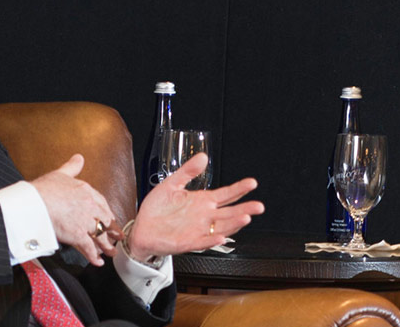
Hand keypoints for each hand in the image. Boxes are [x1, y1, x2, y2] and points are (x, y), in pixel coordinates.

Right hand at [30, 154, 116, 265]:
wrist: (35, 203)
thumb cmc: (44, 189)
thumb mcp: (60, 174)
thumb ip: (72, 167)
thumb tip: (78, 158)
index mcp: (87, 192)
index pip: (103, 204)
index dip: (107, 214)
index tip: (110, 219)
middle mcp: (90, 207)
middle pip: (105, 221)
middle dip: (112, 231)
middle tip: (117, 238)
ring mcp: (85, 222)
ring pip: (100, 236)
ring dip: (107, 246)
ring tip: (111, 252)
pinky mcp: (78, 235)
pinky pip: (89, 248)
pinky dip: (94, 256)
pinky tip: (97, 261)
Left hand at [128, 153, 263, 257]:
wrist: (141, 229)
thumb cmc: (157, 209)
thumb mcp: (171, 184)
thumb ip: (188, 171)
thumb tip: (203, 156)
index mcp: (202, 201)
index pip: (226, 194)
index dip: (239, 189)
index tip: (252, 183)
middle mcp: (204, 216)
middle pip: (230, 212)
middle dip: (245, 208)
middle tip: (259, 206)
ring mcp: (198, 230)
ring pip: (221, 227)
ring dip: (234, 224)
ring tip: (245, 217)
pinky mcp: (187, 242)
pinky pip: (203, 241)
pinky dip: (212, 239)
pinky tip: (221, 236)